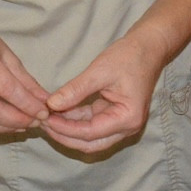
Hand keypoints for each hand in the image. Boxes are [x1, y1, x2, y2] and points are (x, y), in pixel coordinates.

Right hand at [0, 23, 50, 133]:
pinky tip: (8, 123)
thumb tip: (45, 100)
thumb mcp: (7, 54)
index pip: (8, 89)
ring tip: (25, 124)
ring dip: (8, 127)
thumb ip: (26, 80)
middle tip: (36, 122)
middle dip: (18, 120)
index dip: (28, 105)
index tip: (44, 113)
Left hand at [40, 31, 166, 153]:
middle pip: (90, 143)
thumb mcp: (100, 71)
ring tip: (47, 117)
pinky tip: (58, 112)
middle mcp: (126, 127)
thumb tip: (51, 104)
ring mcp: (121, 123)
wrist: (148, 47)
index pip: (90, 132)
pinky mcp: (114, 116)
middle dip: (65, 136)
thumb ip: (75, 90)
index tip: (45, 118)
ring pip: (90, 137)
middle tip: (43, 123)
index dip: (65, 128)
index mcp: (128, 118)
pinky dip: (75, 120)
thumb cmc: (129, 57)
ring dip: (69, 130)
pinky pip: (91, 124)